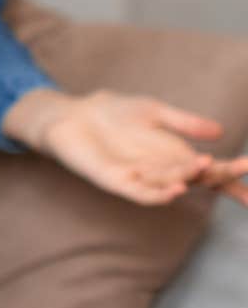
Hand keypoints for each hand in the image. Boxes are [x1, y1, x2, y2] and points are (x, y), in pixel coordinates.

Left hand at [13, 88, 247, 206]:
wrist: (75, 115)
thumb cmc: (115, 114)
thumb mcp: (155, 112)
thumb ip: (184, 122)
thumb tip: (220, 132)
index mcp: (177, 157)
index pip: (211, 170)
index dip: (233, 174)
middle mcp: (163, 172)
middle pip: (198, 179)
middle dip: (221, 175)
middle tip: (240, 167)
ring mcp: (141, 179)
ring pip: (172, 186)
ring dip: (189, 180)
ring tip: (205, 169)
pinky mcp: (117, 181)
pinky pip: (141, 194)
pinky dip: (158, 194)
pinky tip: (174, 190)